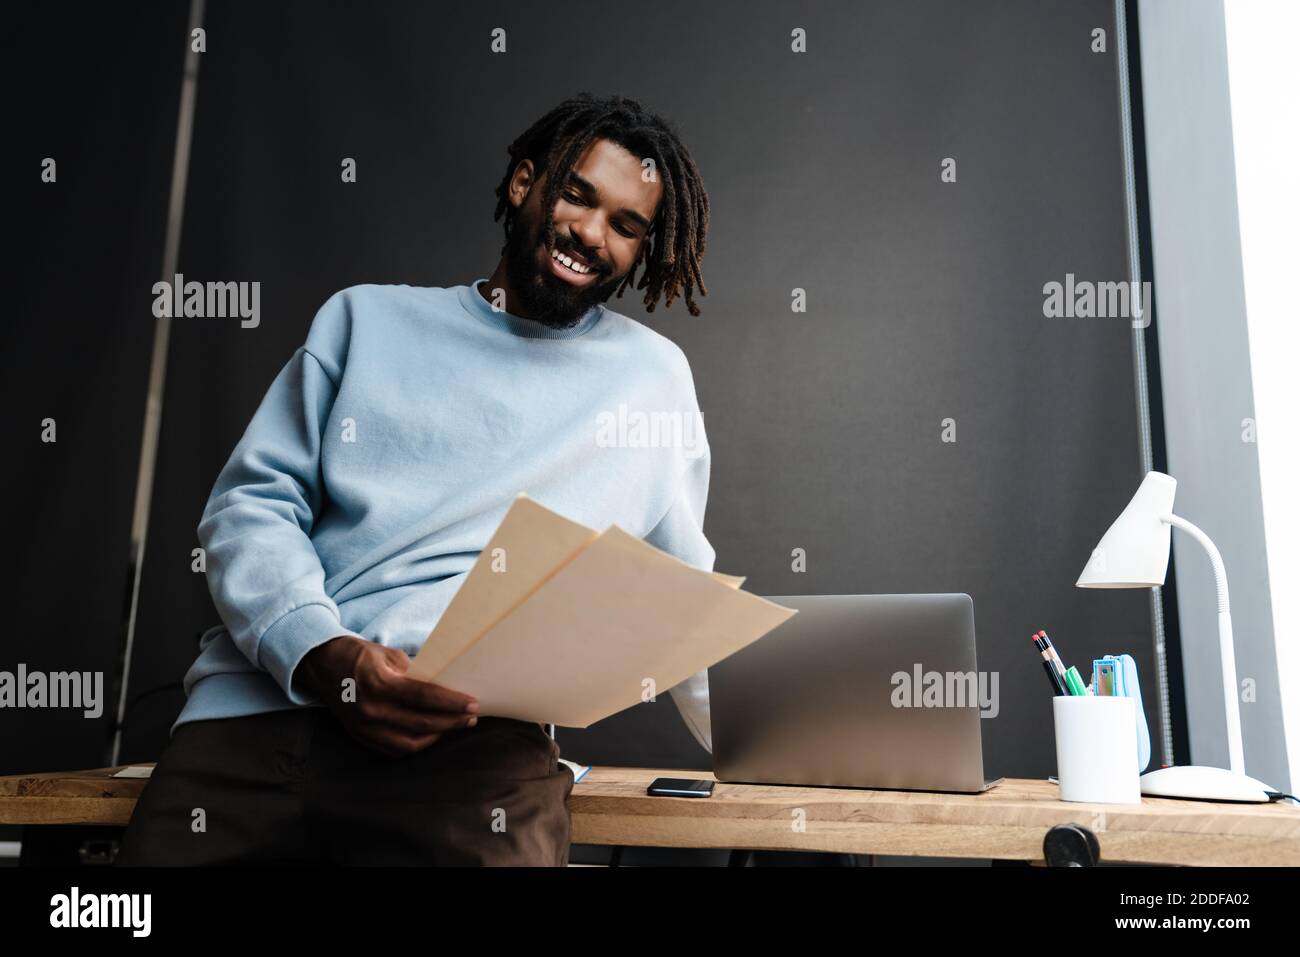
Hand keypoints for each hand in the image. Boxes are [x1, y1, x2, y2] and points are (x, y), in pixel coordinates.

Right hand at [299, 635, 478, 756]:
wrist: (322, 665)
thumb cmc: (358, 655)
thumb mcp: (388, 654)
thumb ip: (415, 671)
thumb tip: (444, 685)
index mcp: (379, 685)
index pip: (424, 697)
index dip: (452, 703)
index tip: (473, 704)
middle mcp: (371, 711)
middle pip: (422, 723)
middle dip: (452, 721)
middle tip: (472, 716)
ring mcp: (364, 728)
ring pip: (410, 743)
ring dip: (437, 736)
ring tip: (456, 725)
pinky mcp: (361, 737)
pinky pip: (395, 749)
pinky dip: (417, 744)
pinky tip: (432, 734)